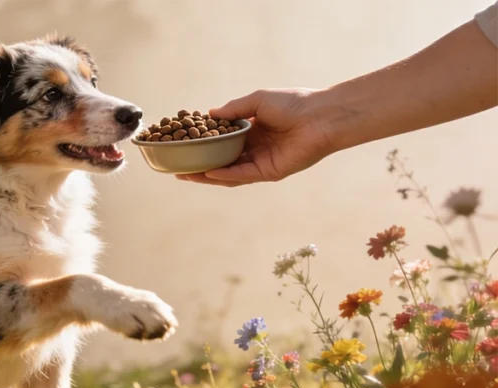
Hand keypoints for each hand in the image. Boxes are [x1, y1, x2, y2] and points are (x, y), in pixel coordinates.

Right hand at [177, 88, 336, 186]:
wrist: (321, 116)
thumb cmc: (294, 103)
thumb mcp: (257, 101)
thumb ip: (233, 110)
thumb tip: (209, 114)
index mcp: (252, 130)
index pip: (221, 140)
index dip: (202, 143)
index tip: (183, 142)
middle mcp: (254, 148)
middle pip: (221, 160)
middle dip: (198, 164)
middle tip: (176, 165)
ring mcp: (260, 162)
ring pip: (227, 172)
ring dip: (206, 174)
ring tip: (184, 174)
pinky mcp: (268, 172)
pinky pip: (242, 175)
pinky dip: (224, 175)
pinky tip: (208, 174)